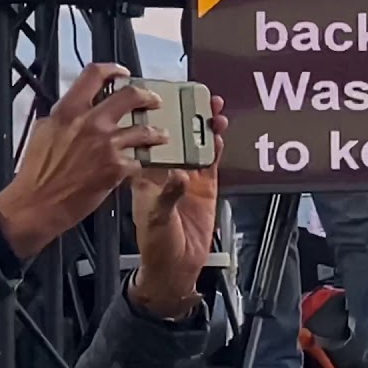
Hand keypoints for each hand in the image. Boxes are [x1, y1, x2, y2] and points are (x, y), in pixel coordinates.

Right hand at [0, 64, 166, 258]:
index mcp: (69, 111)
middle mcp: (91, 123)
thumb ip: (67, 116)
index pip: (94, 75)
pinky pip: (140, 160)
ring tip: (160, 136)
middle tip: (154, 101)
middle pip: (131, 96)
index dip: (113, 70)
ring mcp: (107, 145)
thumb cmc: (38, 172)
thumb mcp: (45, 132)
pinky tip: (147, 163)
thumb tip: (81, 106)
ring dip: (156, 133)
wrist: (37, 204)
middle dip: (148, 96)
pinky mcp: (117, 167)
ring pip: (145, 130)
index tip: (124, 74)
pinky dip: (144, 162)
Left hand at [129, 97, 227, 318]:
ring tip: (213, 109)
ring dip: (203, 127)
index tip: (161, 102)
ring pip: (195, 145)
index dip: (154, 121)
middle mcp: (166, 174)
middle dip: (184, 117)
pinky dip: (217, 146)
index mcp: (146, 179)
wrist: (178, 268)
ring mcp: (187, 179)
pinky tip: (221, 134)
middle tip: (195, 98)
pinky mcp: (206, 187)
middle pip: (175, 138)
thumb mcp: (158, 222)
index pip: (147, 142)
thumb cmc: (156, 247)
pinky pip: (212, 161)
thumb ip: (169, 197)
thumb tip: (181, 176)